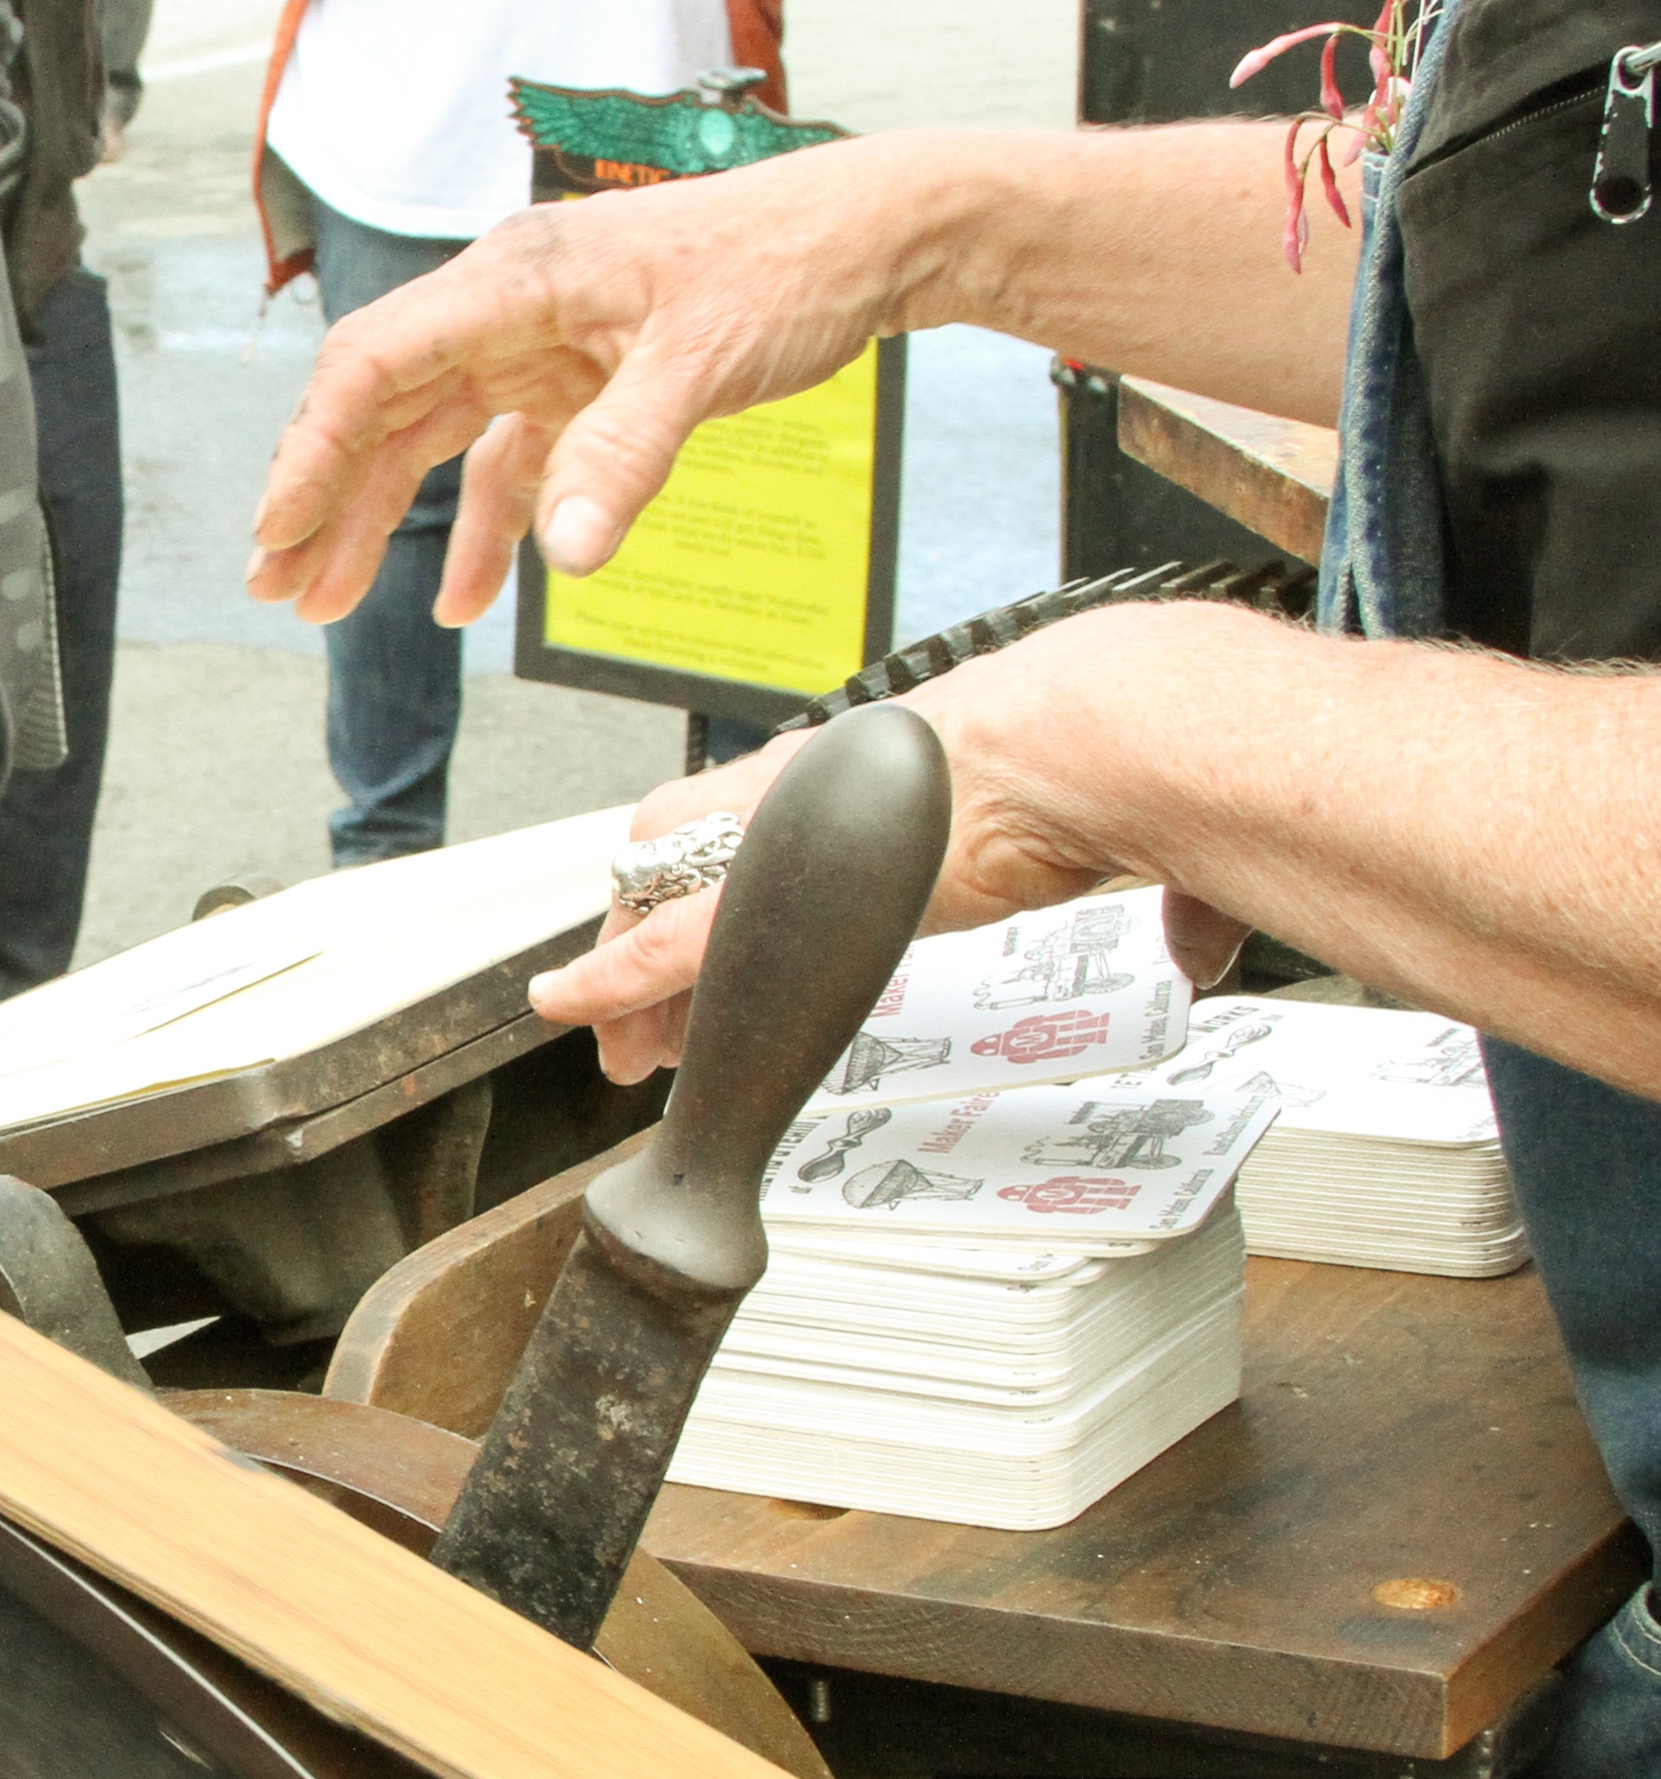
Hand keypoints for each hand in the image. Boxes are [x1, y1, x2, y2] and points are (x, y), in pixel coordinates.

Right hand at [246, 135, 947, 627]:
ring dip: (377, 521)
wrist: (869, 236)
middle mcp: (509, 308)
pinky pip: (503, 463)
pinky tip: (463, 600)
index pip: (376, 366)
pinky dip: (482, 532)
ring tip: (329, 601)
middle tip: (277, 586)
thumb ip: (625, 456)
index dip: (313, 451)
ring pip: (427, 440)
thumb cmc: (788, 262)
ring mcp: (540, 347)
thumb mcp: (703, 362)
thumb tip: (567, 551)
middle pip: (381, 409)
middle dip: (322, 501)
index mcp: (516, 279)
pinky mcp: (580, 383)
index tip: (279, 530)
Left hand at [526, 609, 1257, 1081]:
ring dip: (625, 976)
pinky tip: (571, 1008)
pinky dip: (612, 978)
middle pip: (679, 863)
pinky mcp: (773, 888)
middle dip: (644, 939)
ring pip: (657, 903)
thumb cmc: (1113, 758)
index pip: (759, 838)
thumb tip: (1206, 948)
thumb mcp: (1121, 839)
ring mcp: (778, 837)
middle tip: (632, 1015)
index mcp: (874, 776)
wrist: (1090, 736)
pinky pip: (666, 943)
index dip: (719, 900)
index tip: (712, 962)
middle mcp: (807, 795)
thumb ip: (1165, 902)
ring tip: (611, 1043)